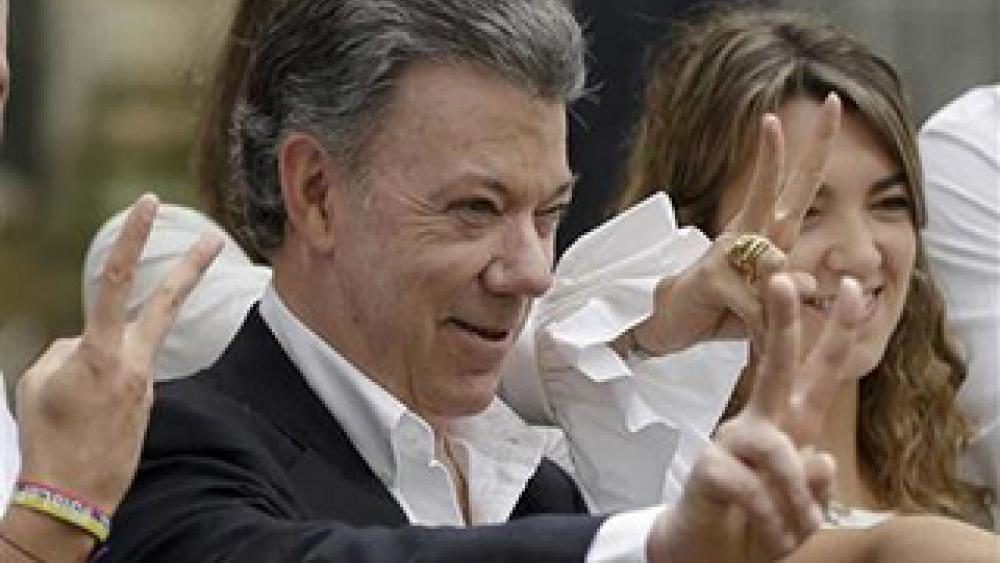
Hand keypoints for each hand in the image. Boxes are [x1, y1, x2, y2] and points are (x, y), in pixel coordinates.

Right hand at [14, 194, 221, 513]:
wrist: (74, 495)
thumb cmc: (47, 436)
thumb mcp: (39, 382)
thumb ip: (67, 349)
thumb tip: (88, 343)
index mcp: (101, 351)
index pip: (116, 280)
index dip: (131, 238)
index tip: (148, 203)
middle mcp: (134, 362)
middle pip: (167, 302)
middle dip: (190, 268)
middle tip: (215, 238)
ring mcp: (146, 383)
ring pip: (122, 351)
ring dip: (94, 369)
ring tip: (75, 411)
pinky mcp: (147, 402)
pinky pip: (117, 379)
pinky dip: (97, 390)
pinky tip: (86, 421)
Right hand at [629, 94, 841, 353]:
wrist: (668, 324)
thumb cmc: (721, 309)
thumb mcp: (766, 300)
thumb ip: (791, 289)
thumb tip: (811, 283)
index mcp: (767, 232)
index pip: (797, 185)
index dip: (814, 148)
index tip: (832, 105)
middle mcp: (748, 232)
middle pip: (779, 186)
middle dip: (798, 148)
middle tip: (821, 103)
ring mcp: (727, 251)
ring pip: (774, 259)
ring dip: (780, 301)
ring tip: (770, 327)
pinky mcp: (713, 276)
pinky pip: (756, 300)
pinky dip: (762, 325)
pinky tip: (755, 336)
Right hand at [648, 272, 863, 562]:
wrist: (705, 555)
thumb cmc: (756, 525)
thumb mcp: (802, 510)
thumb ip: (815, 483)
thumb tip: (819, 460)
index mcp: (787, 426)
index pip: (817, 374)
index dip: (837, 334)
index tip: (854, 289)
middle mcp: (759, 425)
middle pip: (776, 367)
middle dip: (784, 322)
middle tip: (783, 278)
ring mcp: (730, 443)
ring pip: (778, 450)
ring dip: (795, 499)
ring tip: (791, 530)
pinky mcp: (708, 468)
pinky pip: (754, 489)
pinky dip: (770, 519)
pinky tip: (765, 532)